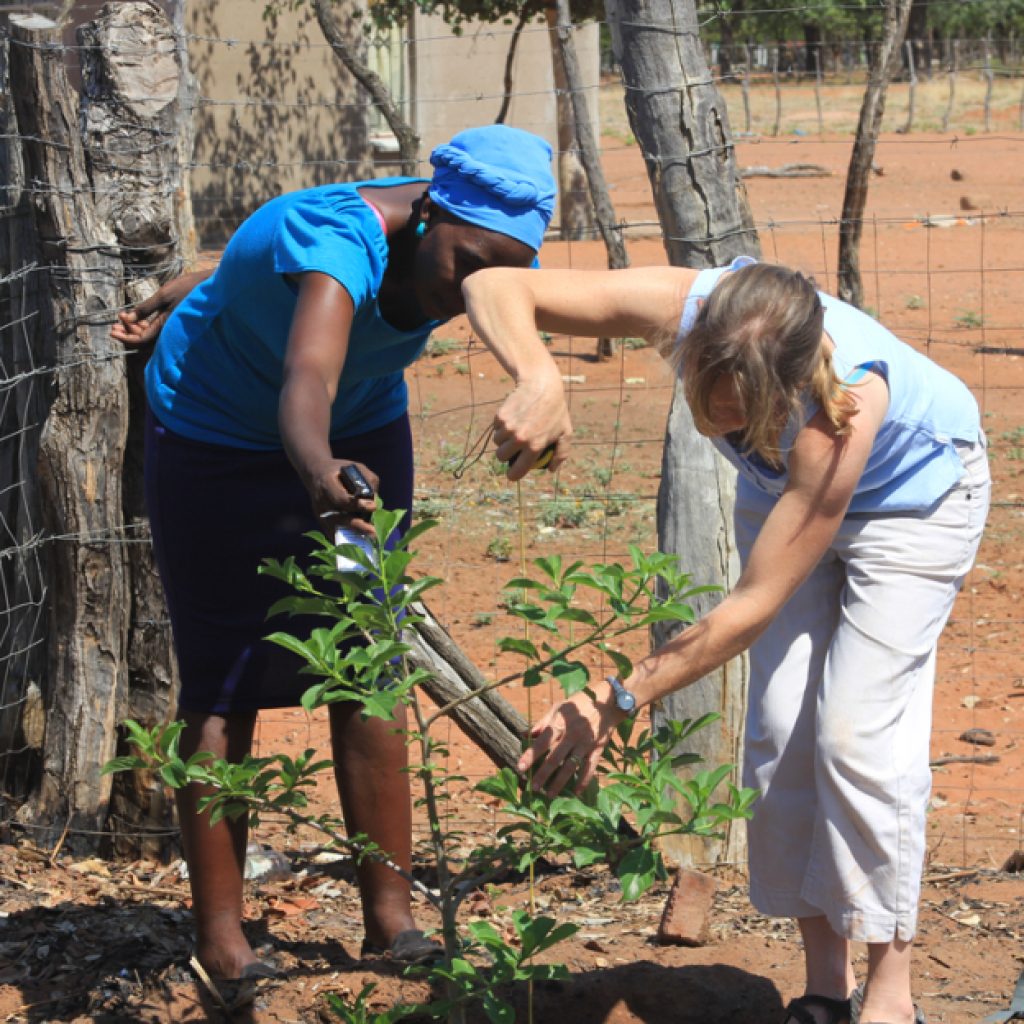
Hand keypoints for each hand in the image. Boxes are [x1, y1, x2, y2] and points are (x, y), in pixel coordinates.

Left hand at [110, 270, 210, 345]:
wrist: (209, 288)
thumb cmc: (187, 289)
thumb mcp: (163, 295)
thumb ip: (145, 308)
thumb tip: (126, 319)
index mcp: (165, 326)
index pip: (141, 340)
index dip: (125, 337)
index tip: (112, 329)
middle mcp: (168, 331)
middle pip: (144, 341)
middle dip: (127, 334)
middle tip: (114, 325)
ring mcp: (171, 327)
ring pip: (149, 336)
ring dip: (134, 329)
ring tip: (121, 319)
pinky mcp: (173, 322)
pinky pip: (156, 330)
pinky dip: (144, 325)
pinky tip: (136, 317)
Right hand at [308, 459, 378, 533]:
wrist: (316, 474)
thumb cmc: (340, 471)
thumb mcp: (355, 467)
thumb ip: (368, 480)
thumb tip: (377, 500)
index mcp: (328, 483)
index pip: (342, 499)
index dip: (358, 505)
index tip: (373, 506)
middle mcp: (321, 500)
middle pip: (340, 517)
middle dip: (358, 525)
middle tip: (374, 532)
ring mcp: (320, 513)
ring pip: (337, 528)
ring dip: (353, 534)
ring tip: (369, 540)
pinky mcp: (321, 521)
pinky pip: (332, 533)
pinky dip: (344, 540)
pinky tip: (357, 544)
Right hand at [493, 375, 571, 480]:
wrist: (541, 386)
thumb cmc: (555, 411)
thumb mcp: (565, 433)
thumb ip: (561, 454)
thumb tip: (550, 470)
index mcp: (535, 446)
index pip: (516, 471)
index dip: (513, 475)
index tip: (512, 473)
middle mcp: (520, 438)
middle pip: (501, 457)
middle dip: (505, 455)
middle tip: (513, 449)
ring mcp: (508, 427)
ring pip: (497, 442)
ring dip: (503, 439)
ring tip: (516, 429)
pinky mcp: (500, 416)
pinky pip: (496, 428)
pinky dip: (501, 426)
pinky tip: (513, 417)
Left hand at [517, 681, 623, 795]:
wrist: (606, 702)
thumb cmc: (578, 704)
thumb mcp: (558, 708)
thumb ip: (542, 722)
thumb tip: (525, 734)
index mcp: (559, 723)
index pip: (542, 742)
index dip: (530, 755)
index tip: (520, 767)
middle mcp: (571, 734)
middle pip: (555, 758)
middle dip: (543, 774)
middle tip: (533, 787)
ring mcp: (585, 743)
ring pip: (570, 766)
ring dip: (559, 782)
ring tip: (549, 795)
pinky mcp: (597, 749)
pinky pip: (589, 768)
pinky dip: (583, 781)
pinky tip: (576, 792)